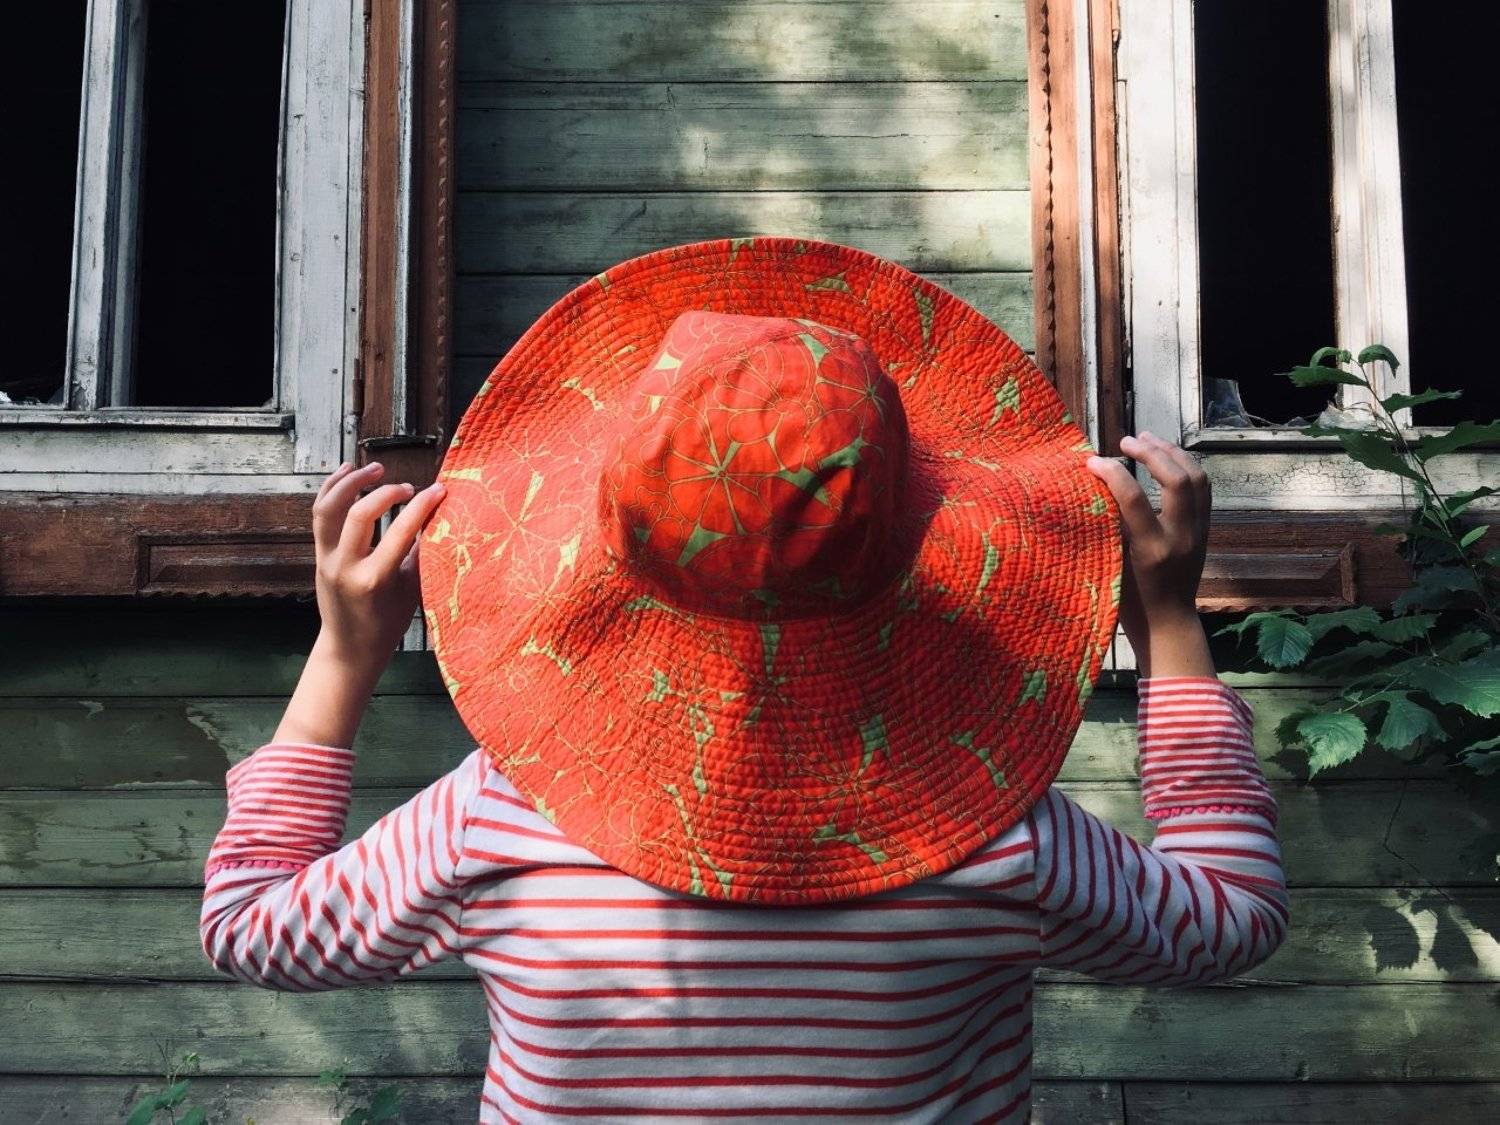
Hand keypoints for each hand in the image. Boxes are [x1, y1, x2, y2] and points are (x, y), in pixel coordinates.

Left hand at [311, 460, 446, 671]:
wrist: (350, 647)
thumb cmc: (388, 623)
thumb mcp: (412, 591)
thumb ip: (421, 554)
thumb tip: (438, 518)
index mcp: (375, 579)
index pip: (401, 531)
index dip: (422, 506)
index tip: (440, 490)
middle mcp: (346, 566)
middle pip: (359, 514)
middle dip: (387, 493)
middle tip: (409, 489)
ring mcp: (327, 558)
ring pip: (329, 508)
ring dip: (352, 482)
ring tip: (376, 468)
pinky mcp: (319, 553)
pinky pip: (320, 513)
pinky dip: (332, 488)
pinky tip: (348, 471)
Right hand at [1085, 432, 1214, 677]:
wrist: (1167, 623)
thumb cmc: (1129, 601)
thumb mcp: (1112, 565)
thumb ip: (1110, 527)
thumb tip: (1097, 487)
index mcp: (1153, 550)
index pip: (1134, 498)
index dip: (1112, 473)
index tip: (1092, 461)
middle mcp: (1181, 537)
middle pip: (1177, 479)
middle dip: (1151, 452)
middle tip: (1125, 441)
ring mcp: (1198, 533)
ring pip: (1197, 478)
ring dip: (1172, 453)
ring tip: (1148, 439)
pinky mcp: (1205, 530)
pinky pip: (1202, 488)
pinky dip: (1185, 467)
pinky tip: (1166, 458)